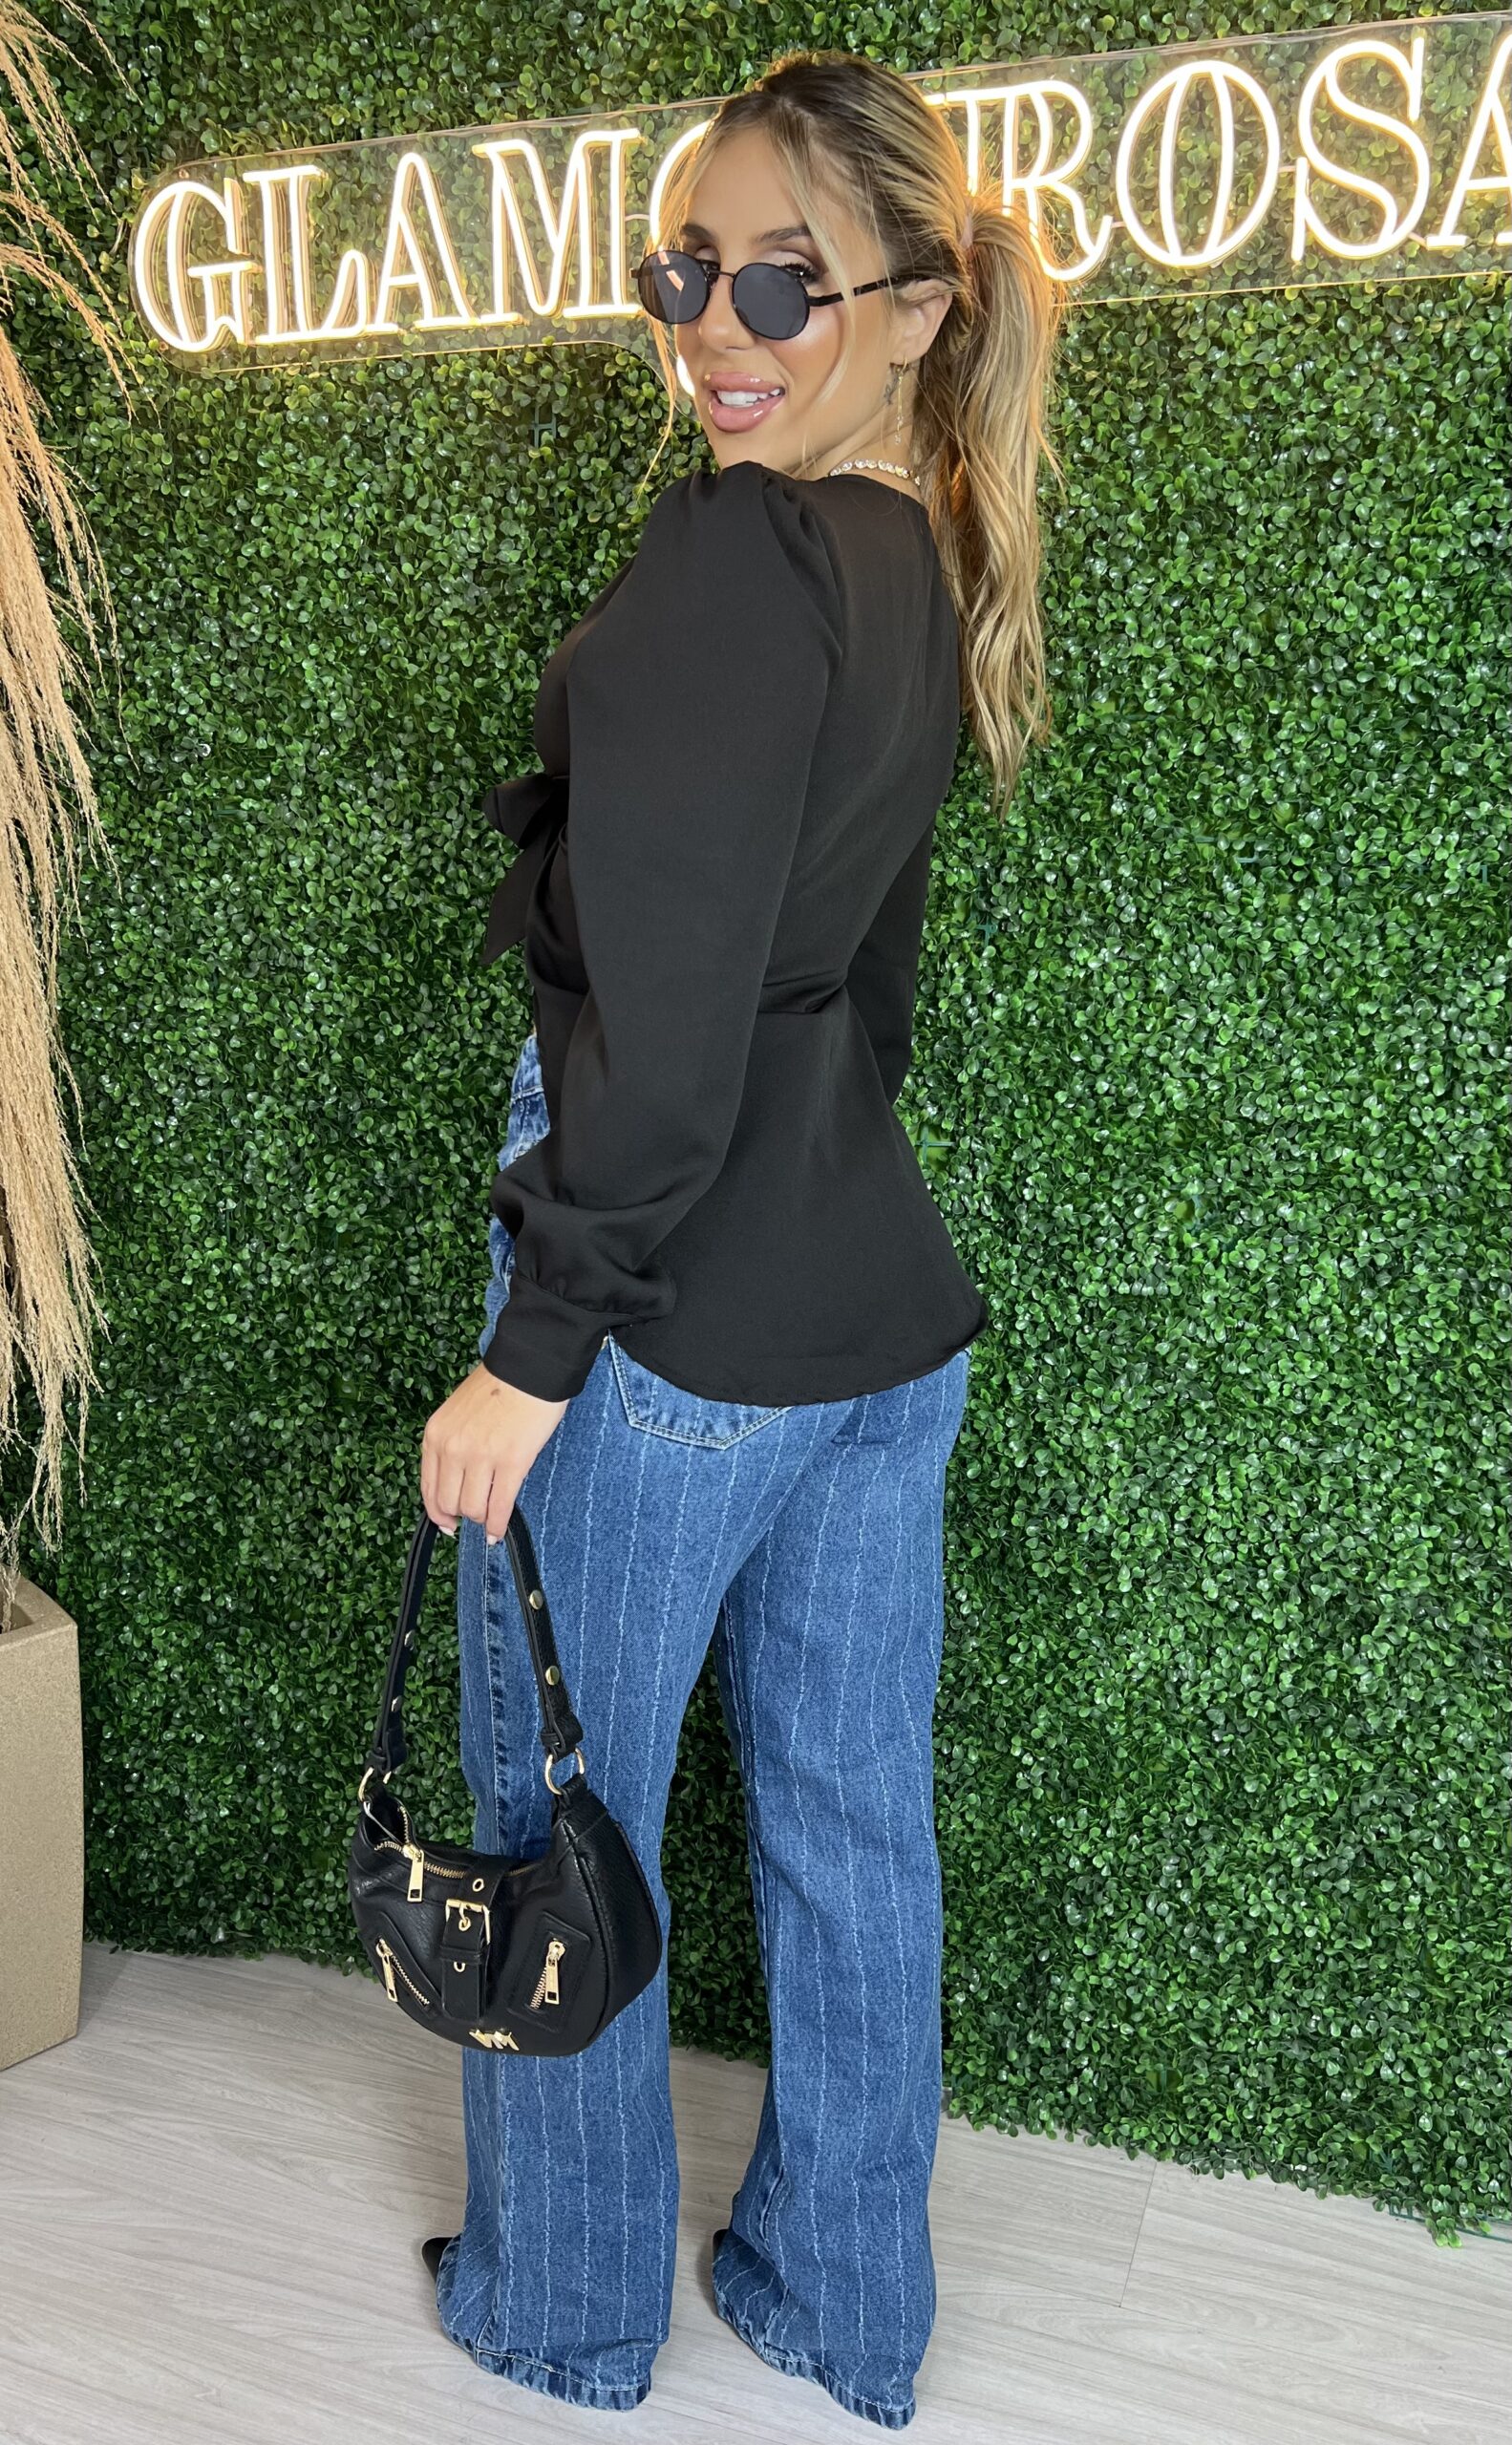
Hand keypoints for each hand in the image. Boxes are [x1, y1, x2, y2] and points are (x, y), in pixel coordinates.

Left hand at [421, 1362, 570, 1540]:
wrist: (529, 1368)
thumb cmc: (499, 1386)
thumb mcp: (457, 1414)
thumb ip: (451, 1444)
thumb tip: (456, 1482)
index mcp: (436, 1435)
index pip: (428, 1488)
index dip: (437, 1512)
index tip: (447, 1523)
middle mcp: (452, 1448)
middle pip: (448, 1503)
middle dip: (462, 1515)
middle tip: (475, 1517)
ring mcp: (481, 1457)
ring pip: (472, 1509)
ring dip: (482, 1519)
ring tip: (492, 1517)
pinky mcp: (511, 1462)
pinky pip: (499, 1506)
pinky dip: (499, 1525)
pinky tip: (500, 1531)